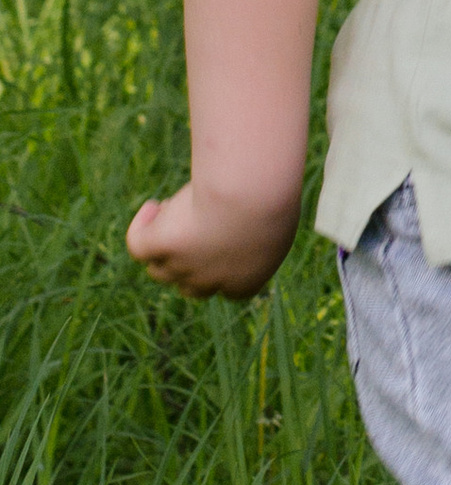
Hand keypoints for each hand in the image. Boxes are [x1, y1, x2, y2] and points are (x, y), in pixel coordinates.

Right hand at [127, 177, 302, 299]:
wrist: (251, 194)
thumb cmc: (274, 198)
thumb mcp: (278, 215)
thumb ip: (262, 226)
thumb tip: (246, 219)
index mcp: (247, 282)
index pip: (226, 291)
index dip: (219, 269)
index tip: (222, 240)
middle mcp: (211, 283)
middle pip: (189, 286)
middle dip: (190, 260)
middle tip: (197, 223)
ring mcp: (183, 267)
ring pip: (159, 270)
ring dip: (164, 245)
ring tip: (174, 209)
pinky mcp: (161, 246)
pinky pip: (138, 245)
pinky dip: (141, 227)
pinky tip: (154, 206)